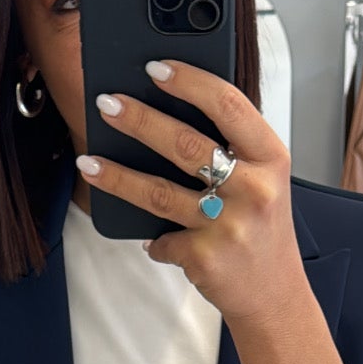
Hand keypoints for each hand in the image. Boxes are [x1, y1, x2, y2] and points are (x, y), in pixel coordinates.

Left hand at [76, 59, 306, 328]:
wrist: (275, 296)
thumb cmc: (262, 230)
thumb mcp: (263, 181)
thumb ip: (232, 149)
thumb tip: (165, 112)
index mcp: (271, 158)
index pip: (228, 105)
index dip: (189, 81)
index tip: (154, 67)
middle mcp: (254, 190)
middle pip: (185, 144)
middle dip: (138, 120)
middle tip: (106, 104)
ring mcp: (228, 226)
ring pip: (159, 193)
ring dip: (116, 176)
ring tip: (87, 161)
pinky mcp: (204, 258)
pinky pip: (162, 239)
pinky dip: (154, 240)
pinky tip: (150, 237)